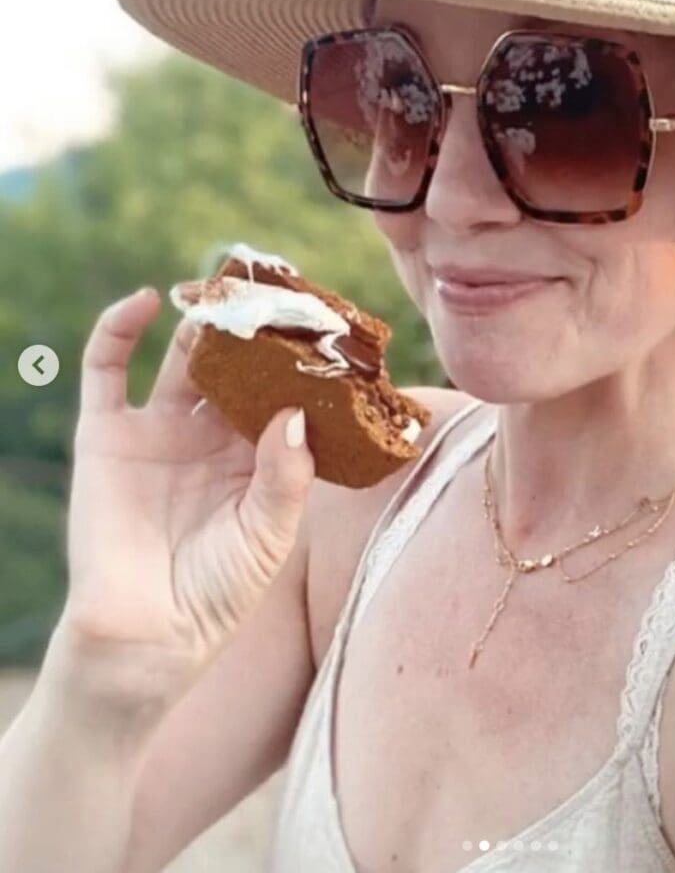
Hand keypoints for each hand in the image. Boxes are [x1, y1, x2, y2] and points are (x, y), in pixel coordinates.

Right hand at [57, 286, 314, 712]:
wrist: (144, 635)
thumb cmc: (219, 591)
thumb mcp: (268, 533)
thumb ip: (286, 474)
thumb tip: (298, 413)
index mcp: (255, 455)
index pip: (280, 391)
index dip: (298, 359)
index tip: (321, 321)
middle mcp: (208, 435)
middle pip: (234, 366)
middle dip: (253, 331)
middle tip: (275, 290)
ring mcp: (158, 429)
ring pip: (179, 357)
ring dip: (199, 322)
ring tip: (223, 286)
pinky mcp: (106, 433)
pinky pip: (106, 369)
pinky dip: (118, 329)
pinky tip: (144, 301)